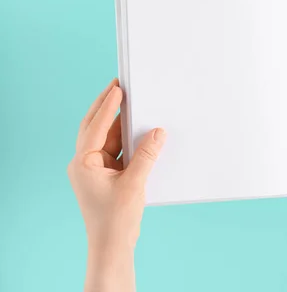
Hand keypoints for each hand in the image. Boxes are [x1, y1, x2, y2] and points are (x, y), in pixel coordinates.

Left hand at [67, 79, 165, 291]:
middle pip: (95, 127)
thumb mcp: (134, 183)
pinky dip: (128, 141)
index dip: (108, 106)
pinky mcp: (107, 176)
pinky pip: (117, 150)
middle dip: (107, 107)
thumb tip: (158, 132)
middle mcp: (85, 163)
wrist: (113, 245)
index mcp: (83, 163)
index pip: (95, 127)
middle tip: (120, 86)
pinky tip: (141, 132)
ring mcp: (95, 170)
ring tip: (134, 104)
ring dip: (120, 124)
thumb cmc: (116, 219)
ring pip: (108, 138)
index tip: (118, 88)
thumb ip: (147, 155)